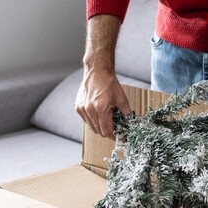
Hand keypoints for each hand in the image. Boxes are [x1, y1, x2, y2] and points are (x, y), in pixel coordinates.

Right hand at [75, 14, 130, 137]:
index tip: (119, 135)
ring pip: (91, 127)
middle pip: (98, 131)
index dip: (114, 135)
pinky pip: (86, 121)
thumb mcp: (122, 99)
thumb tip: (130, 125)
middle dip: (107, 131)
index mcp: (100, 108)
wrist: (97, 71)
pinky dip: (93, 121)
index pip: (106, 131)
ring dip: (100, 126)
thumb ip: (126, 114)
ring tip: (107, 118)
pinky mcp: (78, 107)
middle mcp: (89, 110)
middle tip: (114, 126)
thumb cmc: (109, 83)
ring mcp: (82, 109)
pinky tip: (99, 113)